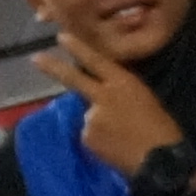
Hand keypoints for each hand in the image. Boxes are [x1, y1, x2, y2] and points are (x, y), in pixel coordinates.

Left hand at [53, 26, 183, 182]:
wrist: (159, 158)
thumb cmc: (159, 127)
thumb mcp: (141, 98)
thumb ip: (118, 93)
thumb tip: (100, 97)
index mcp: (123, 82)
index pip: (96, 61)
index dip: (78, 48)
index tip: (61, 37)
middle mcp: (103, 96)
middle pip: (74, 79)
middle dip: (53, 68)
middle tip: (35, 59)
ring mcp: (92, 117)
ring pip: (88, 116)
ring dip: (98, 124)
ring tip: (119, 136)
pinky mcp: (86, 137)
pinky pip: (88, 136)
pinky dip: (97, 140)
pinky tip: (114, 146)